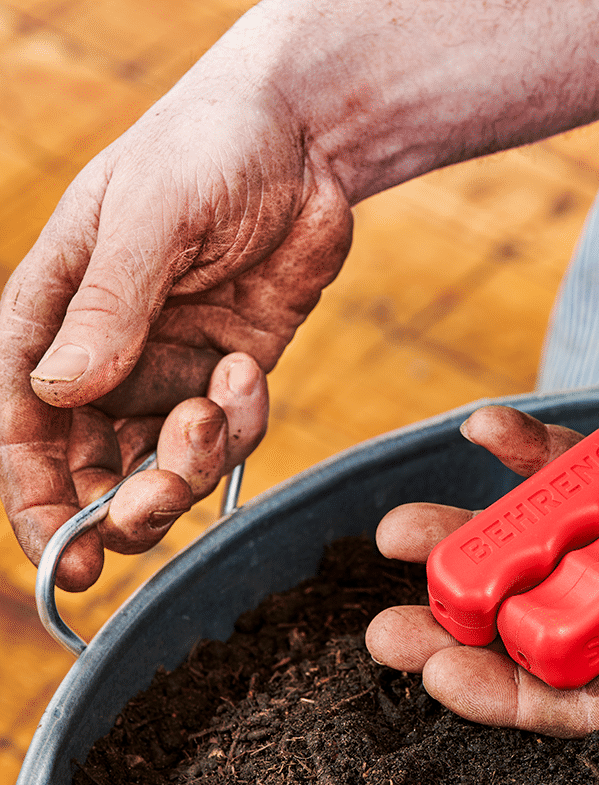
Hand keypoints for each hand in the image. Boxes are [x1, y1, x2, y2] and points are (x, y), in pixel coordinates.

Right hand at [0, 23, 351, 590]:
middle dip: (124, 504)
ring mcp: (173, 368)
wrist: (301, 143)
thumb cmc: (206, 151)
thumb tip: (55, 392)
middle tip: (159, 499)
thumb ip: (107, 306)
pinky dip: (242, 420)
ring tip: (213, 410)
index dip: (36, 502)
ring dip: (189, 465)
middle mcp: (108, 355)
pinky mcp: (233, 373)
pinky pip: (233, 432)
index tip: (66, 558)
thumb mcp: (148, 217)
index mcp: (55, 317)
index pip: (24, 426)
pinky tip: (249, 366)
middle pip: (94, 467)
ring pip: (165, 463)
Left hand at [367, 367, 598, 734]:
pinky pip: (594, 469)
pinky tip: (490, 428)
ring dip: (478, 539)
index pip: (591, 693)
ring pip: (552, 547)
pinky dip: (542, 453)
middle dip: (464, 627)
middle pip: (546, 627)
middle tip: (383, 620)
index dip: (509, 695)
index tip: (435, 675)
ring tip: (400, 530)